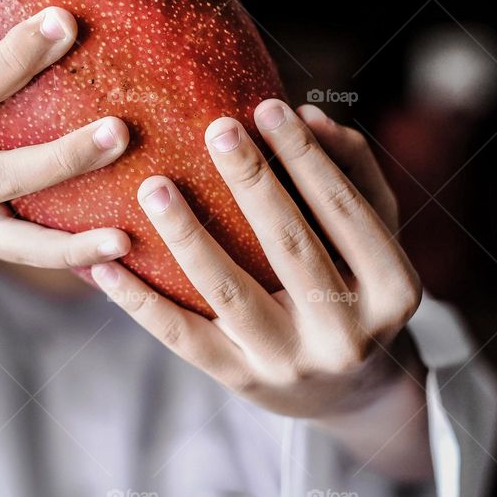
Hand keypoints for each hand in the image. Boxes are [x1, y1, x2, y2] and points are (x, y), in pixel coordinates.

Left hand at [92, 101, 430, 479]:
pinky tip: (103, 262)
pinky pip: (182, 337)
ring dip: (186, 236)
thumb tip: (308, 114)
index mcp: (393, 290)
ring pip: (228, 293)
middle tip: (218, 128)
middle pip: (290, 247)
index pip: (345, 211)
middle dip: (253, 183)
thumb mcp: (376, 233)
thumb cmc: (358, 286)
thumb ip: (352, 170)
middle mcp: (346, 334)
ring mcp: (290, 364)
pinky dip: (138, 300)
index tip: (268, 106)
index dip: (307, 157)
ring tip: (153, 186)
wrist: (351, 390)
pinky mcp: (242, 381)